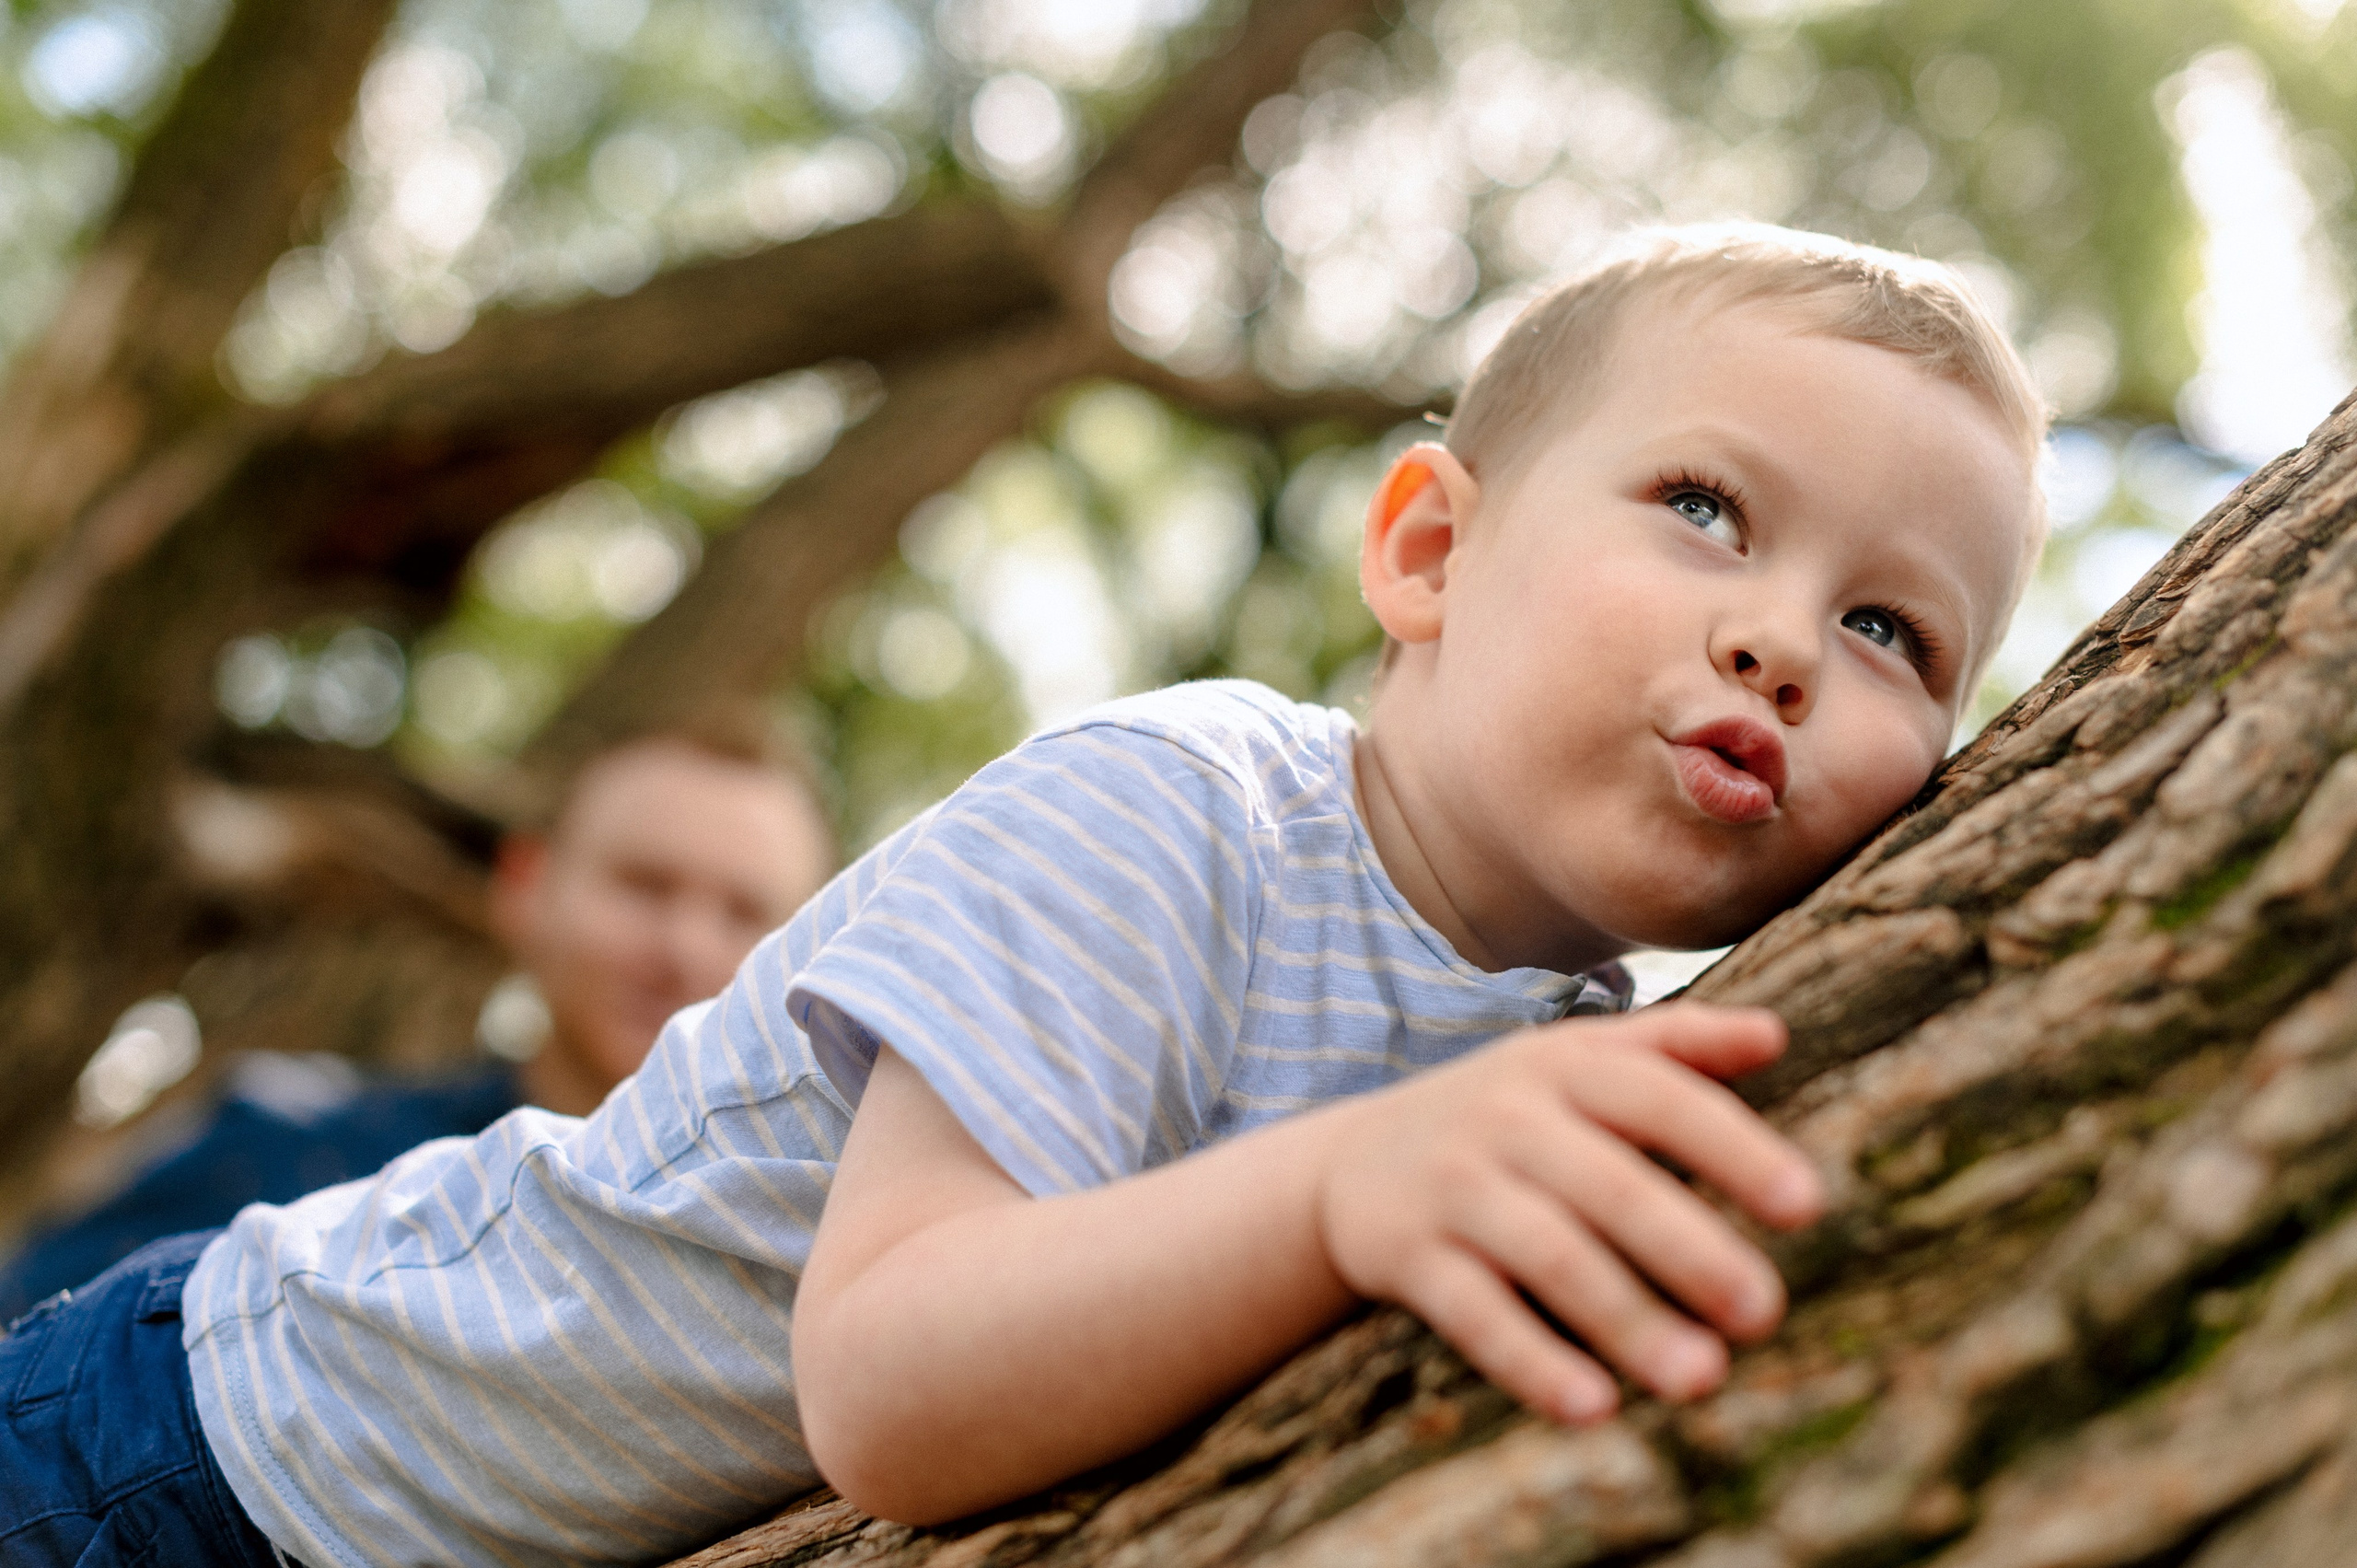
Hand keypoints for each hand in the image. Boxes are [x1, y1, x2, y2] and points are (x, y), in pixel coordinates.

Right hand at [1313, 1003, 1823, 1423]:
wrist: (1347, 1165)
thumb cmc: (1502, 1117)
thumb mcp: (1571, 1061)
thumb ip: (1672, 1045)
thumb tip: (1774, 1033)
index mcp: (1561, 1066)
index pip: (1656, 1097)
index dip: (1730, 1147)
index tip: (1806, 1204)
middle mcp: (1505, 1119)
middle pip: (1607, 1184)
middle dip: (1688, 1247)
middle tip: (1764, 1311)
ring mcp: (1452, 1188)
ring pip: (1547, 1255)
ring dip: (1625, 1318)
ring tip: (1702, 1377)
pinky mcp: (1407, 1255)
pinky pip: (1474, 1313)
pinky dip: (1531, 1360)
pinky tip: (1593, 1408)